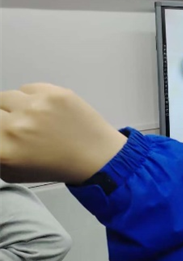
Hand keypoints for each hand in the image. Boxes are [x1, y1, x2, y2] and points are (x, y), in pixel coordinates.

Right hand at [0, 84, 125, 183]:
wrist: (95, 155)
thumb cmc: (55, 165)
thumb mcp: (13, 172)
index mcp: (4, 149)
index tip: (2, 128)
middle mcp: (17, 126)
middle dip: (0, 117)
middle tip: (10, 124)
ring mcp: (36, 106)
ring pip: (5, 96)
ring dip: (12, 106)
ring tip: (27, 117)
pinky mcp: (54, 92)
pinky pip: (27, 88)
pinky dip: (30, 97)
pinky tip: (42, 110)